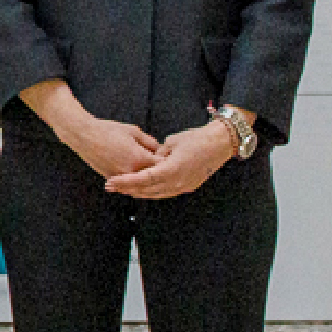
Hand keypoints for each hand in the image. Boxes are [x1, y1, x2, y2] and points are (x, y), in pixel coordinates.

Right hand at [22, 79, 165, 181]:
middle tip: (170, 171)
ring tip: (157, 177)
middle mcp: (131, 171)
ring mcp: (120, 176)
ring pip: (141, 183)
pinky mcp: (111, 178)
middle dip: (161, 173)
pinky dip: (135, 181)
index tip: (173, 159)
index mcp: (139, 158)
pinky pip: (128, 184)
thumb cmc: (108, 130)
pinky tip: (140, 179)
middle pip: (153, 177)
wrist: (83, 135)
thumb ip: (150, 142)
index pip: (163, 165)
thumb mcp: (133, 131)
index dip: (169, 162)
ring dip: (148, 180)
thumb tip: (160, 150)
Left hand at [104, 118, 234, 199]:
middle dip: (127, 188)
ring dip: (138, 192)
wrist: (222, 143)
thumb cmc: (197, 138)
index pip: (142, 180)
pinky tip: (141, 189)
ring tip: (121, 188)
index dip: (125, 182)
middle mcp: (178, 182)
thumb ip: (156, 155)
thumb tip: (148, 161)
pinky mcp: (188, 186)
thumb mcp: (171, 142)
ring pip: (155, 194)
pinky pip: (165, 192)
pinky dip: (151, 191)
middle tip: (110, 186)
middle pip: (147, 190)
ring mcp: (184, 186)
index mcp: (172, 170)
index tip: (110, 182)